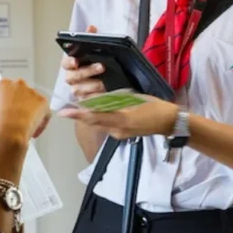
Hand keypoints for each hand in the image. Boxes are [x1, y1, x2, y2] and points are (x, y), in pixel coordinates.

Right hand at [0, 78, 50, 146]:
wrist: (9, 130)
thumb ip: (5, 107)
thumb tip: (10, 114)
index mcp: (4, 84)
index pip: (9, 89)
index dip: (11, 102)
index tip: (11, 111)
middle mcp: (19, 84)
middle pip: (24, 93)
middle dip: (24, 104)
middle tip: (21, 117)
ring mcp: (32, 91)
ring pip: (36, 102)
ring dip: (33, 112)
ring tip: (28, 127)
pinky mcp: (43, 101)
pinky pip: (45, 112)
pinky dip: (42, 123)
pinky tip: (34, 133)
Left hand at [59, 95, 177, 139]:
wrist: (169, 123)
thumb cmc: (155, 107)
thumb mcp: (135, 98)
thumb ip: (116, 99)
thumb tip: (100, 97)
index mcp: (121, 119)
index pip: (95, 117)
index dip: (78, 114)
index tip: (63, 112)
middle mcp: (117, 129)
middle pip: (94, 122)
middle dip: (80, 115)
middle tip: (67, 108)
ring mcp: (119, 134)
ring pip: (99, 124)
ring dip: (90, 116)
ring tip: (81, 106)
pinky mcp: (122, 135)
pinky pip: (106, 125)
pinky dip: (100, 118)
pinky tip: (99, 110)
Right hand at [61, 25, 107, 99]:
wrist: (109, 78)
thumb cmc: (97, 62)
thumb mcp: (96, 49)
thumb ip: (91, 38)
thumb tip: (91, 27)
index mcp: (71, 64)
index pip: (65, 63)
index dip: (69, 62)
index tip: (76, 61)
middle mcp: (71, 78)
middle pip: (72, 77)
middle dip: (87, 72)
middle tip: (101, 67)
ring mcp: (77, 90)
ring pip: (79, 90)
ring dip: (92, 86)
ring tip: (105, 83)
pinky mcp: (85, 101)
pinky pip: (87, 101)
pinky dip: (95, 97)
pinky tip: (105, 93)